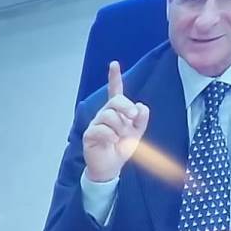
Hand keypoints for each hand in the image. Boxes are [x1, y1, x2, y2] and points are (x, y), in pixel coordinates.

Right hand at [82, 61, 150, 182]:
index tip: (114, 64)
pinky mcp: (90, 134)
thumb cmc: (122, 147)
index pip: (115, 91)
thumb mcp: (137, 133)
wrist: (111, 167)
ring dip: (120, 126)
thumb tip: (141, 106)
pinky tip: (113, 141)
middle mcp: (105, 114)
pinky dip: (110, 135)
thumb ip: (141, 119)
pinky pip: (101, 129)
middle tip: (132, 117)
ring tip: (120, 137)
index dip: (114, 77)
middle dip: (126, 107)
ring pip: (109, 115)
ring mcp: (96, 123)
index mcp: (116, 111)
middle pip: (115, 101)